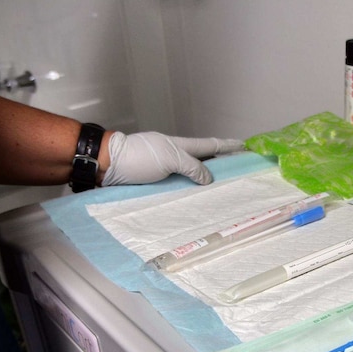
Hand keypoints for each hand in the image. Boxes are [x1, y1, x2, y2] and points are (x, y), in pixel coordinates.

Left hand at [101, 131, 244, 185]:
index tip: (245, 146)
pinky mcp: (157, 186)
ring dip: (207, 184)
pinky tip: (198, 204)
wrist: (107, 165)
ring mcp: (167, 172)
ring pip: (192, 178)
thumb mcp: (170, 158)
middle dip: (222, 166)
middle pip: (204, 163)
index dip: (228, 146)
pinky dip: (192, 195)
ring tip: (224, 193)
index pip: (210, 145)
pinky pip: (180, 190)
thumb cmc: (138, 157)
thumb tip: (209, 179)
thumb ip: (192, 167)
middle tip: (240, 174)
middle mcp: (176, 158)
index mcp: (181, 147)